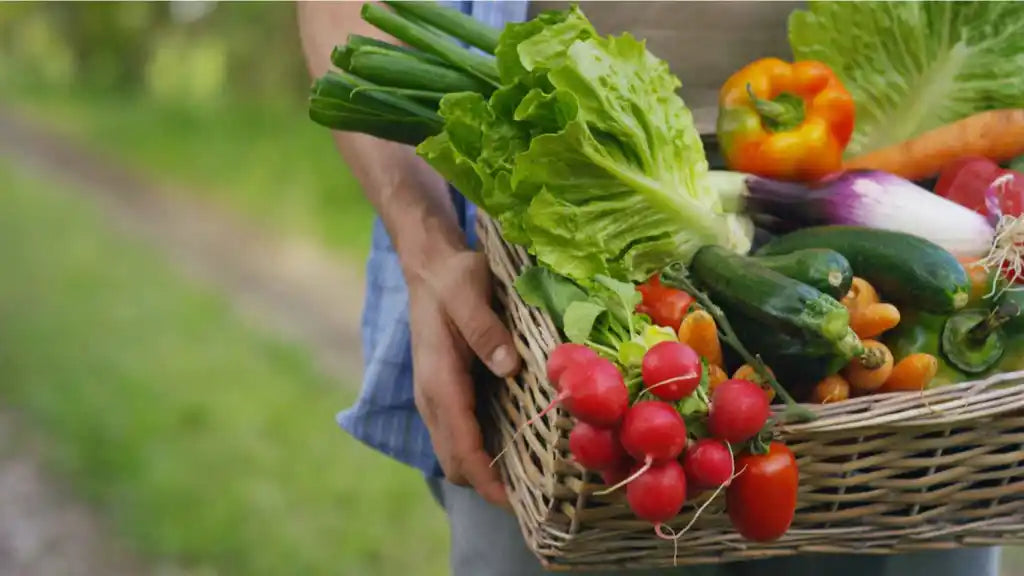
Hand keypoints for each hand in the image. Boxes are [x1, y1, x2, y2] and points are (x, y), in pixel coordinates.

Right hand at [408, 248, 520, 508]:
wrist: (429, 266)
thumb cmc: (452, 277)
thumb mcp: (469, 291)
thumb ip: (484, 328)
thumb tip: (507, 367)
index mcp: (438, 380)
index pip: (460, 446)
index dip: (486, 480)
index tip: (515, 503)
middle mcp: (432, 398)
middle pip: (455, 462)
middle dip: (488, 487)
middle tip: (536, 498)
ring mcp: (436, 398)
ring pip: (455, 453)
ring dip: (485, 473)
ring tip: (531, 483)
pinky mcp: (445, 394)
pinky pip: (460, 436)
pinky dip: (482, 453)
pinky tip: (516, 450)